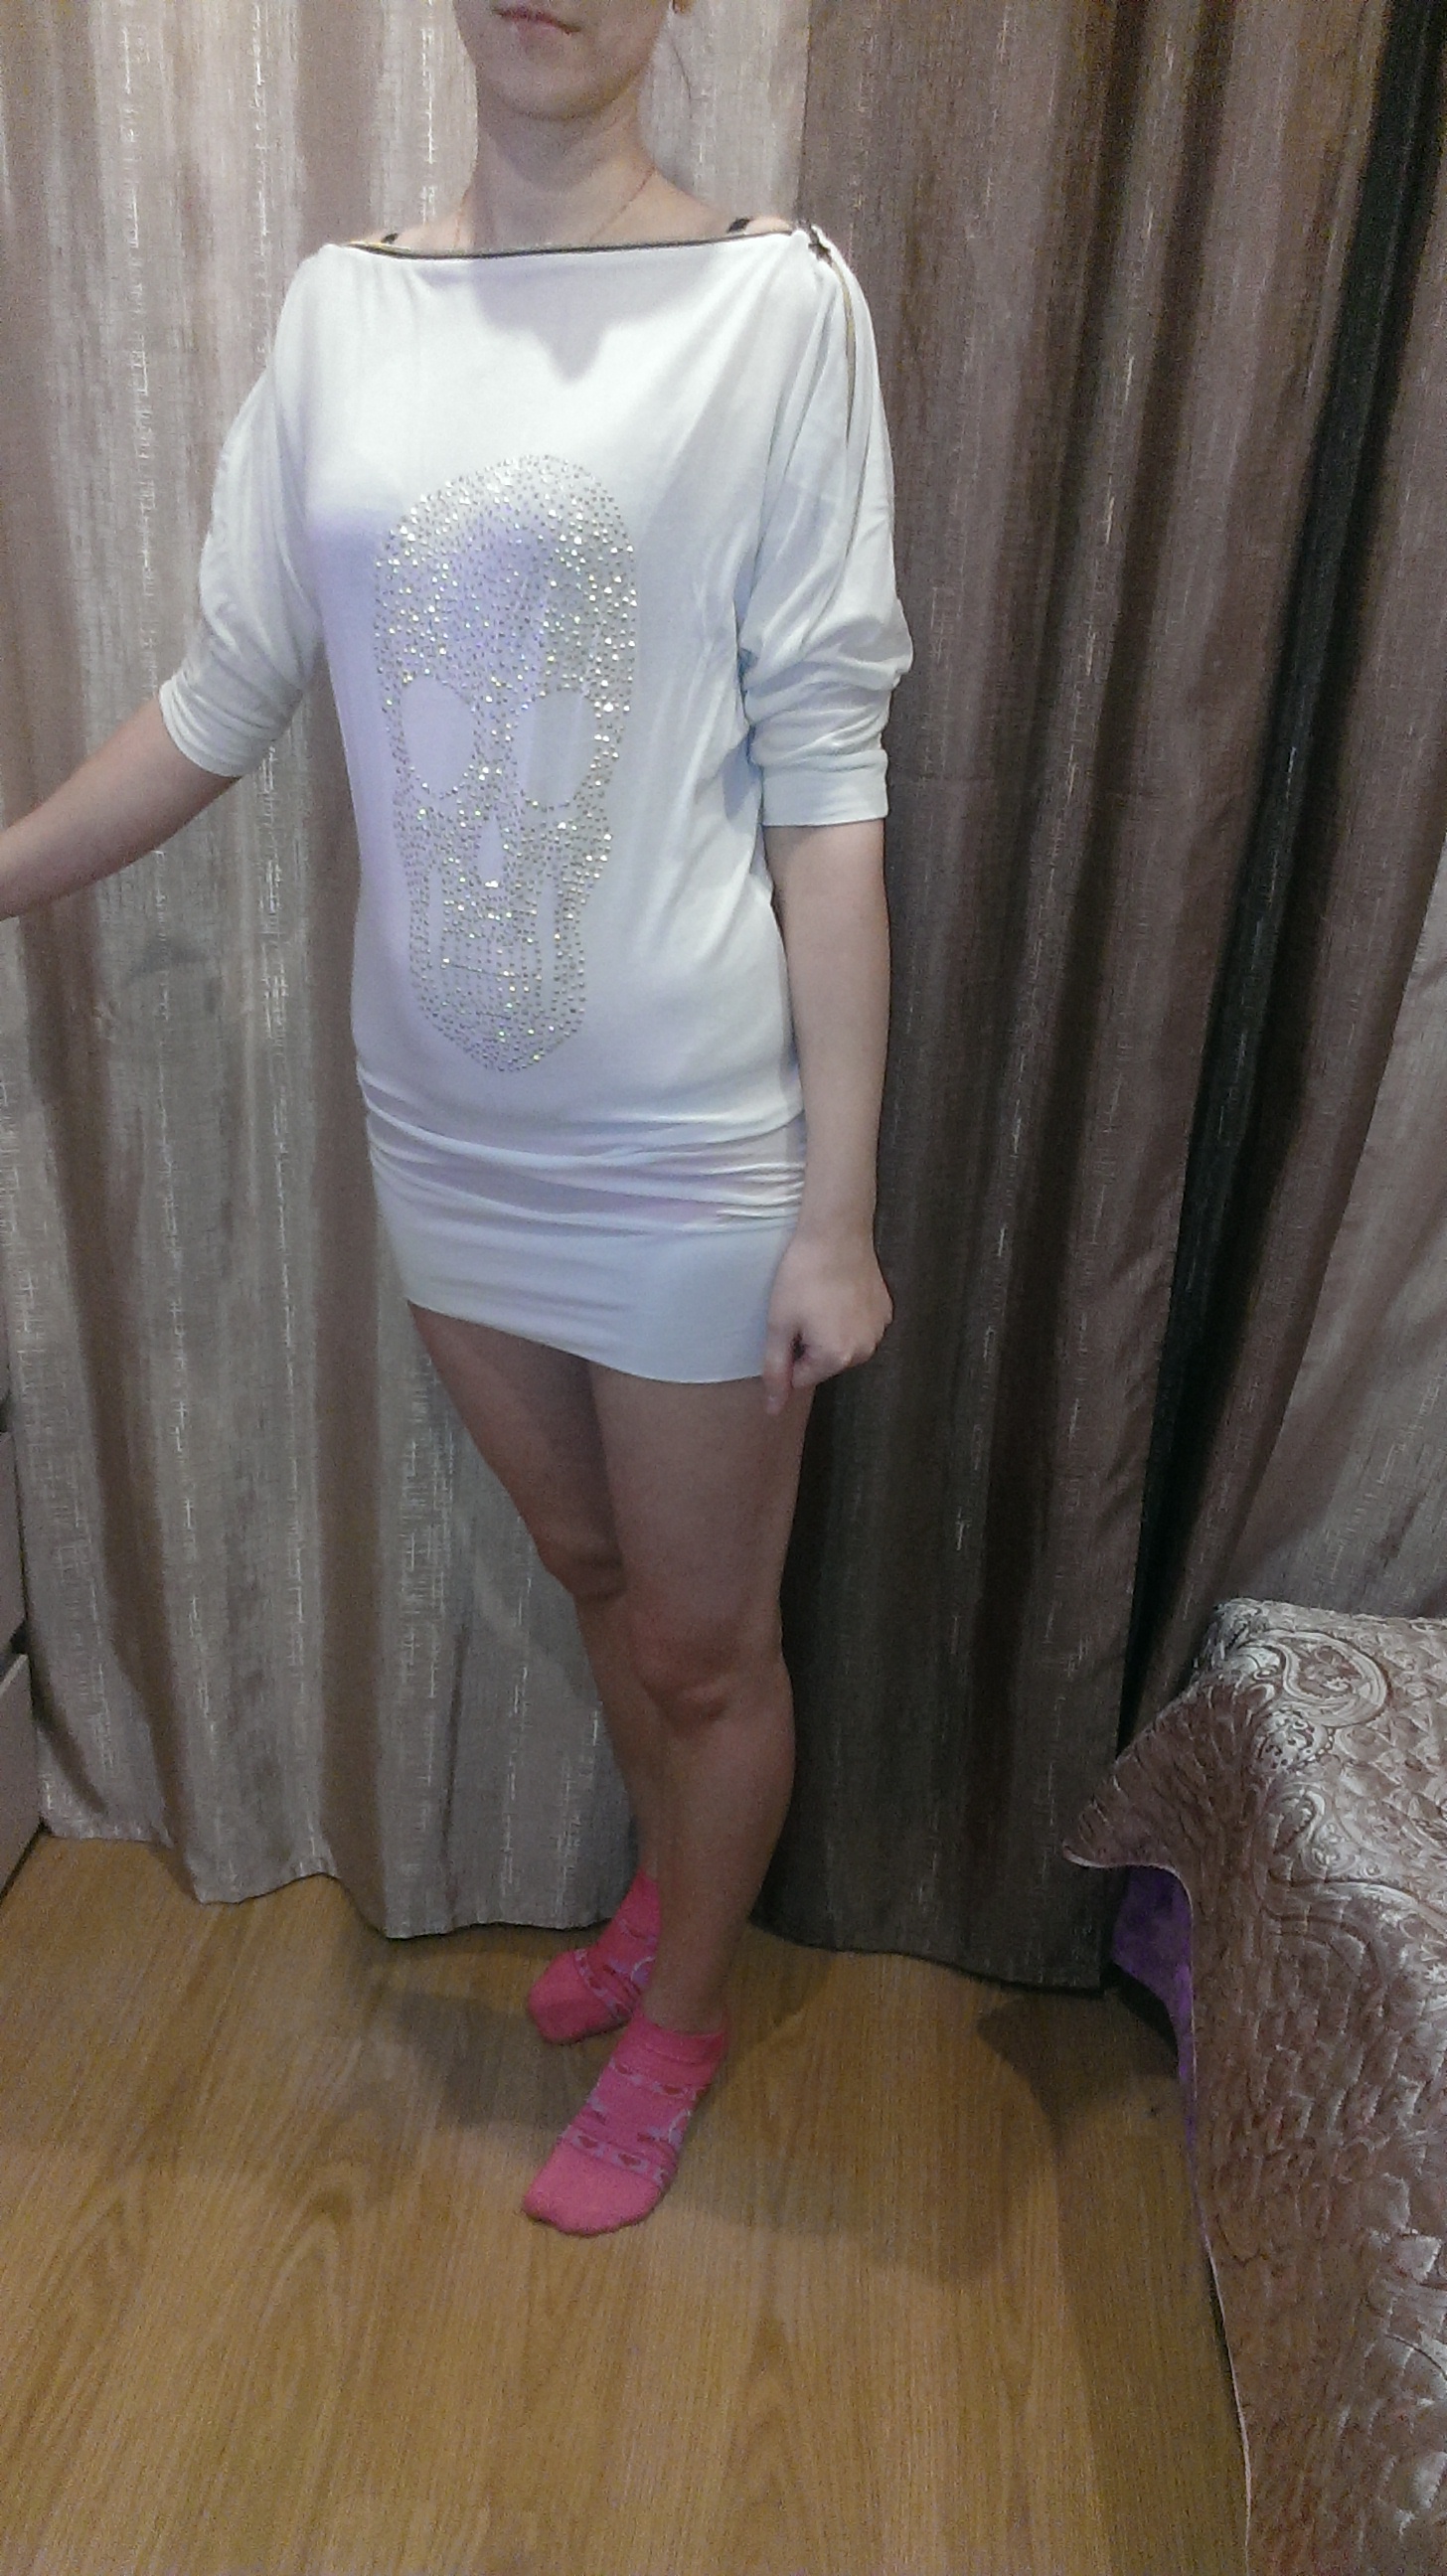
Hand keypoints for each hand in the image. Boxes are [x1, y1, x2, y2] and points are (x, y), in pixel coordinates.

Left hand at [760, 1226, 893, 1416]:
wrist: (836, 1232)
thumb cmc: (802, 1277)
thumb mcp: (779, 1325)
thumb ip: (775, 1371)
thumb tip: (772, 1410)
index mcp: (837, 1358)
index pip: (800, 1377)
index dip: (787, 1350)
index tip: (788, 1321)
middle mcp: (865, 1351)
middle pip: (823, 1364)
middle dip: (809, 1344)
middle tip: (802, 1308)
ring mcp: (879, 1331)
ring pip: (842, 1346)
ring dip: (828, 1331)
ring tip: (820, 1298)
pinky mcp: (885, 1311)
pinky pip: (858, 1327)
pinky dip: (846, 1317)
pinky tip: (837, 1292)